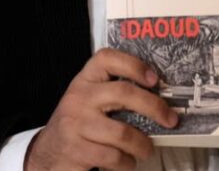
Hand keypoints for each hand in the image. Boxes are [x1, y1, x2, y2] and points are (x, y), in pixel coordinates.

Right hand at [25, 48, 176, 170]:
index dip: (133, 65)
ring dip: (142, 144)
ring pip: (123, 132)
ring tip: (146, 149)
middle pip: (123, 93)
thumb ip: (115, 93)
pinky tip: (127, 162)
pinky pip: (113, 156)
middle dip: (154, 107)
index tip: (154, 79)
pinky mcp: (77, 150)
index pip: (106, 58)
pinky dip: (127, 162)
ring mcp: (76, 124)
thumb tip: (160, 98)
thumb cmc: (79, 124)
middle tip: (170, 120)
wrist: (48, 152)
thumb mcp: (90, 100)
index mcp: (85, 80)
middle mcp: (79, 98)